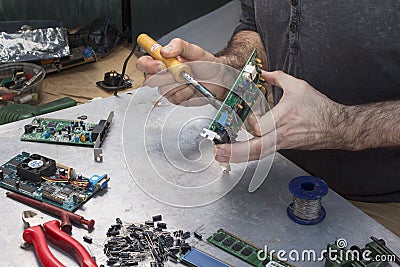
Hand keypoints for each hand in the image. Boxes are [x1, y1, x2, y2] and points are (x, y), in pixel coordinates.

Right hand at [136, 38, 227, 104]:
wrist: (219, 77)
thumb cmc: (205, 63)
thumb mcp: (193, 49)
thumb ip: (178, 45)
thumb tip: (164, 50)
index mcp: (163, 61)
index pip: (144, 63)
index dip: (148, 65)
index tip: (161, 64)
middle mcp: (163, 75)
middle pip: (150, 79)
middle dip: (166, 76)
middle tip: (179, 72)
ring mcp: (169, 88)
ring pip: (164, 90)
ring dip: (179, 84)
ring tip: (190, 78)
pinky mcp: (177, 99)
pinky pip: (175, 98)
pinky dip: (186, 91)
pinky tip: (192, 87)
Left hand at [215, 70, 347, 162]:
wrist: (335, 127)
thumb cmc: (319, 109)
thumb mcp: (299, 86)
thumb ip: (278, 78)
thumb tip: (265, 73)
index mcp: (284, 117)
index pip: (263, 128)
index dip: (251, 127)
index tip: (240, 120)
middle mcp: (281, 134)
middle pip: (256, 148)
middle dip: (235, 151)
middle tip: (219, 151)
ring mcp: (281, 143)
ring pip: (258, 155)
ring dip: (238, 157)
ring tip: (221, 155)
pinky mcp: (281, 147)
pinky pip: (262, 154)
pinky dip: (247, 156)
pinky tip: (236, 155)